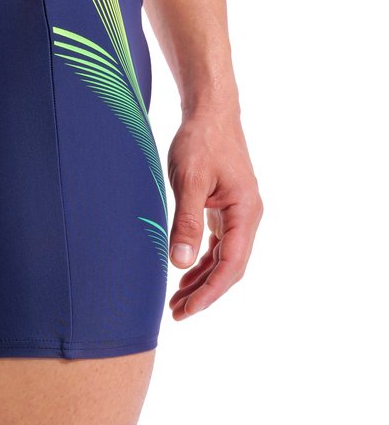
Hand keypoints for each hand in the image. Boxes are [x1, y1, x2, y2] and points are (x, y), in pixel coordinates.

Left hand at [166, 108, 262, 319]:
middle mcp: (248, 216)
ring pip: (224, 257)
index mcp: (246, 212)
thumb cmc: (200, 140)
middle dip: (205, 292)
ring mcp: (238, 212)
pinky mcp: (225, 206)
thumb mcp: (190, 181)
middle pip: (230, 267)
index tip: (187, 310)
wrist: (210, 111)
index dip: (210, 292)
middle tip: (177, 313)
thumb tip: (180, 263)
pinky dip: (202, 260)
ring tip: (177, 300)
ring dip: (202, 279)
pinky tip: (184, 271)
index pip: (231, 265)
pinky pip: (218, 243)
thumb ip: (186, 222)